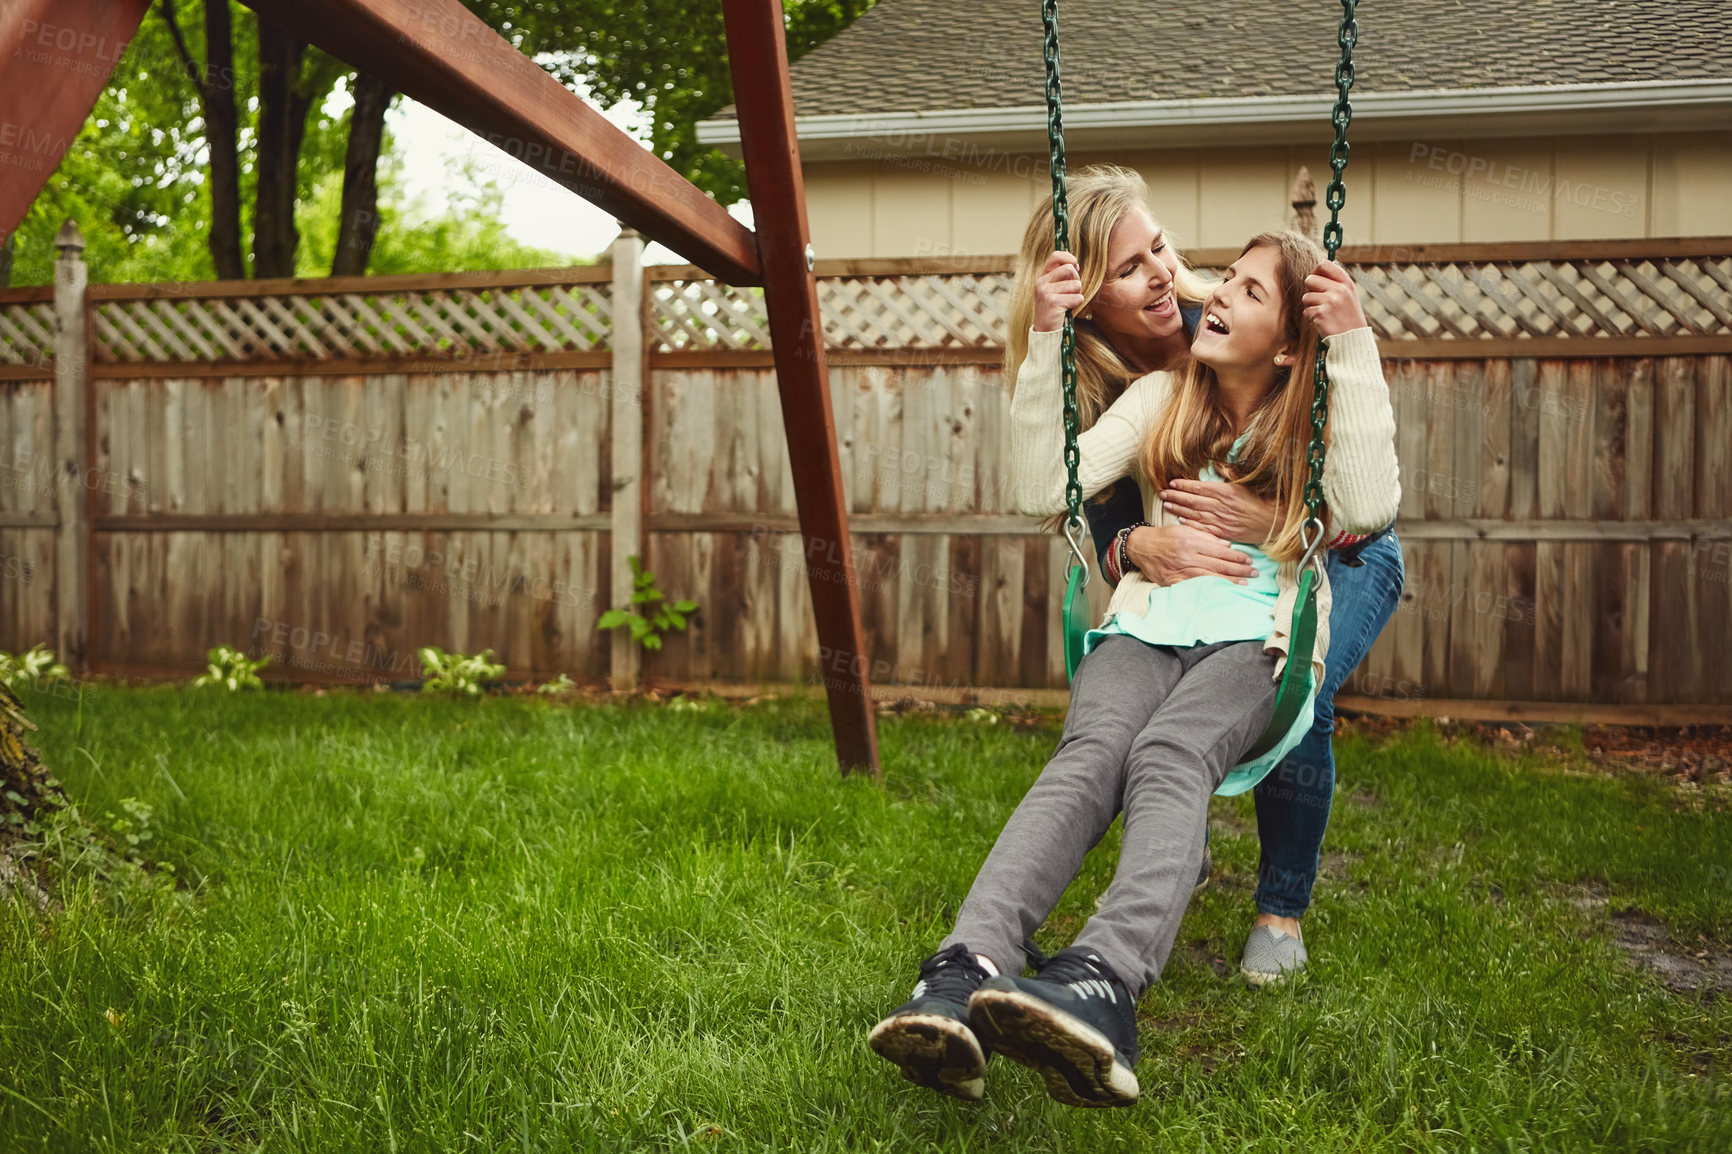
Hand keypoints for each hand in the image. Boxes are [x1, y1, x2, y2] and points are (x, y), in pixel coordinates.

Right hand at [1033, 250, 1082, 331]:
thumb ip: (1062, 276)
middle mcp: (1042, 282)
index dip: (1069, 258)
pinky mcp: (1053, 303)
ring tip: (1068, 301)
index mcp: (1043, 277)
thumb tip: (1075, 264)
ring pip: (1076, 284)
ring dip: (1077, 294)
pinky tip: (1067, 309)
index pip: (1056, 256)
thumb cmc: (1053, 308)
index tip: (1075, 266)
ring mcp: (1046, 292)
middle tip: (1071, 291)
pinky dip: (1076, 304)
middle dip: (1076, 279)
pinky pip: (1077, 297)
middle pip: (1069, 269)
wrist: (1045, 330)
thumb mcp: (1054, 289)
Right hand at [1126, 523, 1258, 585]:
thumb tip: (1226, 546)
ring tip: (1244, 583)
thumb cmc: (1164, 536)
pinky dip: (1210, 588)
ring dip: (1229, 581)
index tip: (1249, 560)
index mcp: (1191, 542)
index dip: (1236, 557)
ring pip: (1209, 577)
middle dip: (1239, 570)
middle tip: (1254, 573)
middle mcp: (1186, 557)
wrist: (1141, 547)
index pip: (1220, 551)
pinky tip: (1222, 590)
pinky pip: (1194, 586)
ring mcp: (1179, 571)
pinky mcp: (1172, 581)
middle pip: (1218, 565)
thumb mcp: (1185, 530)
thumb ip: (1206, 537)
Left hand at [1158, 478, 1277, 544]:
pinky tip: (1180, 520)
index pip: (1199, 487)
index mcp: (1225, 492)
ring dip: (1178, 509)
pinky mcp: (1224, 532)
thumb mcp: (1245, 483)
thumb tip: (1218, 465)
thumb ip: (1229, 473)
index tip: (1172, 482)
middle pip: (1193, 500)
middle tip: (1162, 493)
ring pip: (1195, 514)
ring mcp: (1221, 520)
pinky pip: (1203, 528)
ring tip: (1167, 504)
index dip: (1184, 485)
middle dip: (1176, 496)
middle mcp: (1221, 506)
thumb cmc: (1259, 500)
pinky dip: (1191, 524)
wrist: (1272, 521)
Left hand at [1301, 259, 1366, 336]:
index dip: (1316, 271)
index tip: (1317, 279)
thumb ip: (1336, 282)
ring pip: (1306, 296)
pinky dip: (1311, 317)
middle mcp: (1339, 290)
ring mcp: (1330, 301)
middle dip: (1311, 290)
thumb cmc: (1348, 317)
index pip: (1325, 264)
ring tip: (1324, 312)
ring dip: (1311, 305)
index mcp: (1346, 283)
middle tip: (1320, 300)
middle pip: (1310, 279)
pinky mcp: (1321, 313)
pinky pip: (1306, 311)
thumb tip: (1320, 267)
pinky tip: (1323, 321)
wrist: (1353, 339)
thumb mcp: (1349, 296)